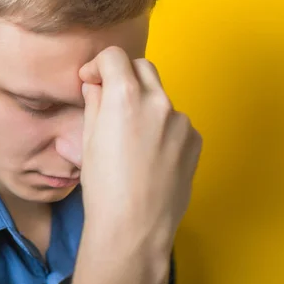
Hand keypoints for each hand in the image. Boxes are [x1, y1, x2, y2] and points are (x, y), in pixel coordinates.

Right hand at [78, 46, 201, 252]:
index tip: (92, 79)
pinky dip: (163, 127)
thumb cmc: (104, 187)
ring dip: (145, 104)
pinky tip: (151, 154)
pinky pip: (176, 122)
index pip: (114, 57)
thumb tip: (96, 87)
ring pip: (160, 97)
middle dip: (124, 75)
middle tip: (111, 97)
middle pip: (142, 67)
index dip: (98, 64)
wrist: (134, 227)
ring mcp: (181, 121)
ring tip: (132, 138)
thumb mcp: (88, 140)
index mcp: (125, 97)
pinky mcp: (195, 140)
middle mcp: (158, 102)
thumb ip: (94, 103)